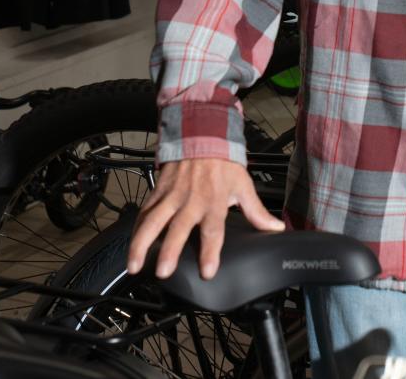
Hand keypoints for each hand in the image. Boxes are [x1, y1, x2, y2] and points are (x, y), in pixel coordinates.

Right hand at [126, 157, 284, 279]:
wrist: (201, 135)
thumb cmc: (223, 163)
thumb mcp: (243, 185)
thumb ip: (256, 211)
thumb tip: (276, 228)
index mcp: (214, 201)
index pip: (214, 230)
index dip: (211, 251)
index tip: (207, 271)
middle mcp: (191, 200)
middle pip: (179, 228)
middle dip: (170, 250)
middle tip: (163, 271)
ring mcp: (171, 196)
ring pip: (153, 221)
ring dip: (141, 243)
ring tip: (134, 265)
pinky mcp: (157, 192)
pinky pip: (144, 212)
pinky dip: (135, 229)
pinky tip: (129, 245)